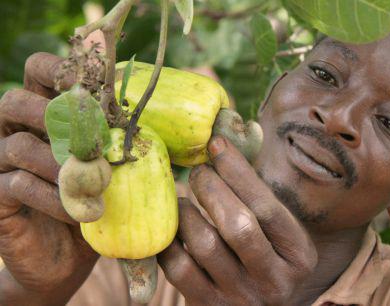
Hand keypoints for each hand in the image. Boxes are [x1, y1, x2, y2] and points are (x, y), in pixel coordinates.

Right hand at [0, 53, 97, 304]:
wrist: (68, 257)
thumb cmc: (99, 203)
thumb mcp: (114, 169)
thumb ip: (122, 143)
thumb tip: (153, 122)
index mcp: (46, 113)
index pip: (39, 72)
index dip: (59, 70)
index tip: (90, 85)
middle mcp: (17, 131)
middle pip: (16, 100)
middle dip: (55, 115)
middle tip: (89, 136)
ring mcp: (2, 162)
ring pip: (20, 145)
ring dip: (63, 164)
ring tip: (96, 183)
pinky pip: (18, 185)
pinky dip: (53, 197)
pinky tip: (77, 212)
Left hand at [158, 136, 317, 305]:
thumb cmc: (264, 257)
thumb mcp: (277, 234)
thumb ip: (258, 199)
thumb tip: (222, 144)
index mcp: (299, 255)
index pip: (267, 206)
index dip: (238, 171)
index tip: (217, 144)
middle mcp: (275, 281)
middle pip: (238, 225)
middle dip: (211, 188)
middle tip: (198, 172)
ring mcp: (241, 298)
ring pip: (205, 245)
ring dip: (186, 213)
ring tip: (181, 200)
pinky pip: (179, 269)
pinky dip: (169, 242)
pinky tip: (171, 228)